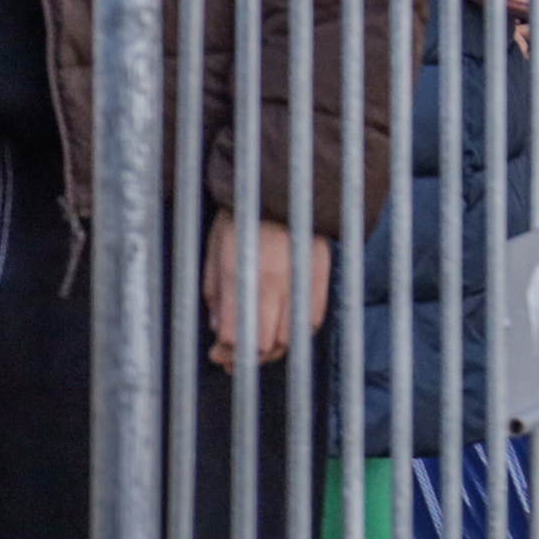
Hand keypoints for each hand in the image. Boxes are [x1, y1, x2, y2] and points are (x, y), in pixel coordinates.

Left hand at [203, 210, 332, 372]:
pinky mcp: (322, 275)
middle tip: (234, 356)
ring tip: (259, 345)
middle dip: (247, 357)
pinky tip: (283, 328)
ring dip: (272, 348)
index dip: (224, 353)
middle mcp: (275, 281)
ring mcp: (302, 279)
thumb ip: (215, 292)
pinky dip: (297, 332)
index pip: (235, 336)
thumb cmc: (241, 212)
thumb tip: (219, 328)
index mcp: (241, 273)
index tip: (217, 353)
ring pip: (291, 337)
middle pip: (264, 344)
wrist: (285, 181)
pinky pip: (313, 320)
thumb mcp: (215, 249)